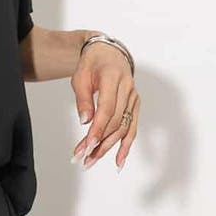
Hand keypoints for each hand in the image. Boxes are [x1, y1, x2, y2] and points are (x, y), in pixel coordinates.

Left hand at [69, 41, 139, 172]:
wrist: (109, 54)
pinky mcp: (135, 105)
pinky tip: (119, 161)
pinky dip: (126, 145)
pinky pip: (132, 128)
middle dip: (100, 142)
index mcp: (113, 77)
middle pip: (116, 121)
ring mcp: (133, 97)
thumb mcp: (80, 76)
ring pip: (124, 127)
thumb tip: (85, 121)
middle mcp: (127, 88)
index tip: (87, 145)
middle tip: (83, 157)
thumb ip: (83, 98)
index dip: (98, 128)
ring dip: (108, 147)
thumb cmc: (92, 64)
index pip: (107, 108)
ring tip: (91, 160)